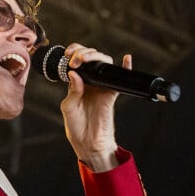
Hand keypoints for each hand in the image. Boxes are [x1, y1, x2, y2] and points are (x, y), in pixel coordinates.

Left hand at [60, 46, 131, 171]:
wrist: (88, 142)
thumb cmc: (76, 126)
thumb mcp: (69, 107)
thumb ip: (72, 91)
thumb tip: (74, 73)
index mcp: (77, 82)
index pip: (77, 61)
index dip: (74, 53)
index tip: (68, 54)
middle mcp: (90, 81)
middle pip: (91, 58)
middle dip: (83, 52)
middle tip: (76, 59)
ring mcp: (102, 86)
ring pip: (104, 63)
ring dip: (96, 56)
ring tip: (85, 59)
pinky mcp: (112, 93)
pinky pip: (120, 79)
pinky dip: (125, 68)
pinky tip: (126, 59)